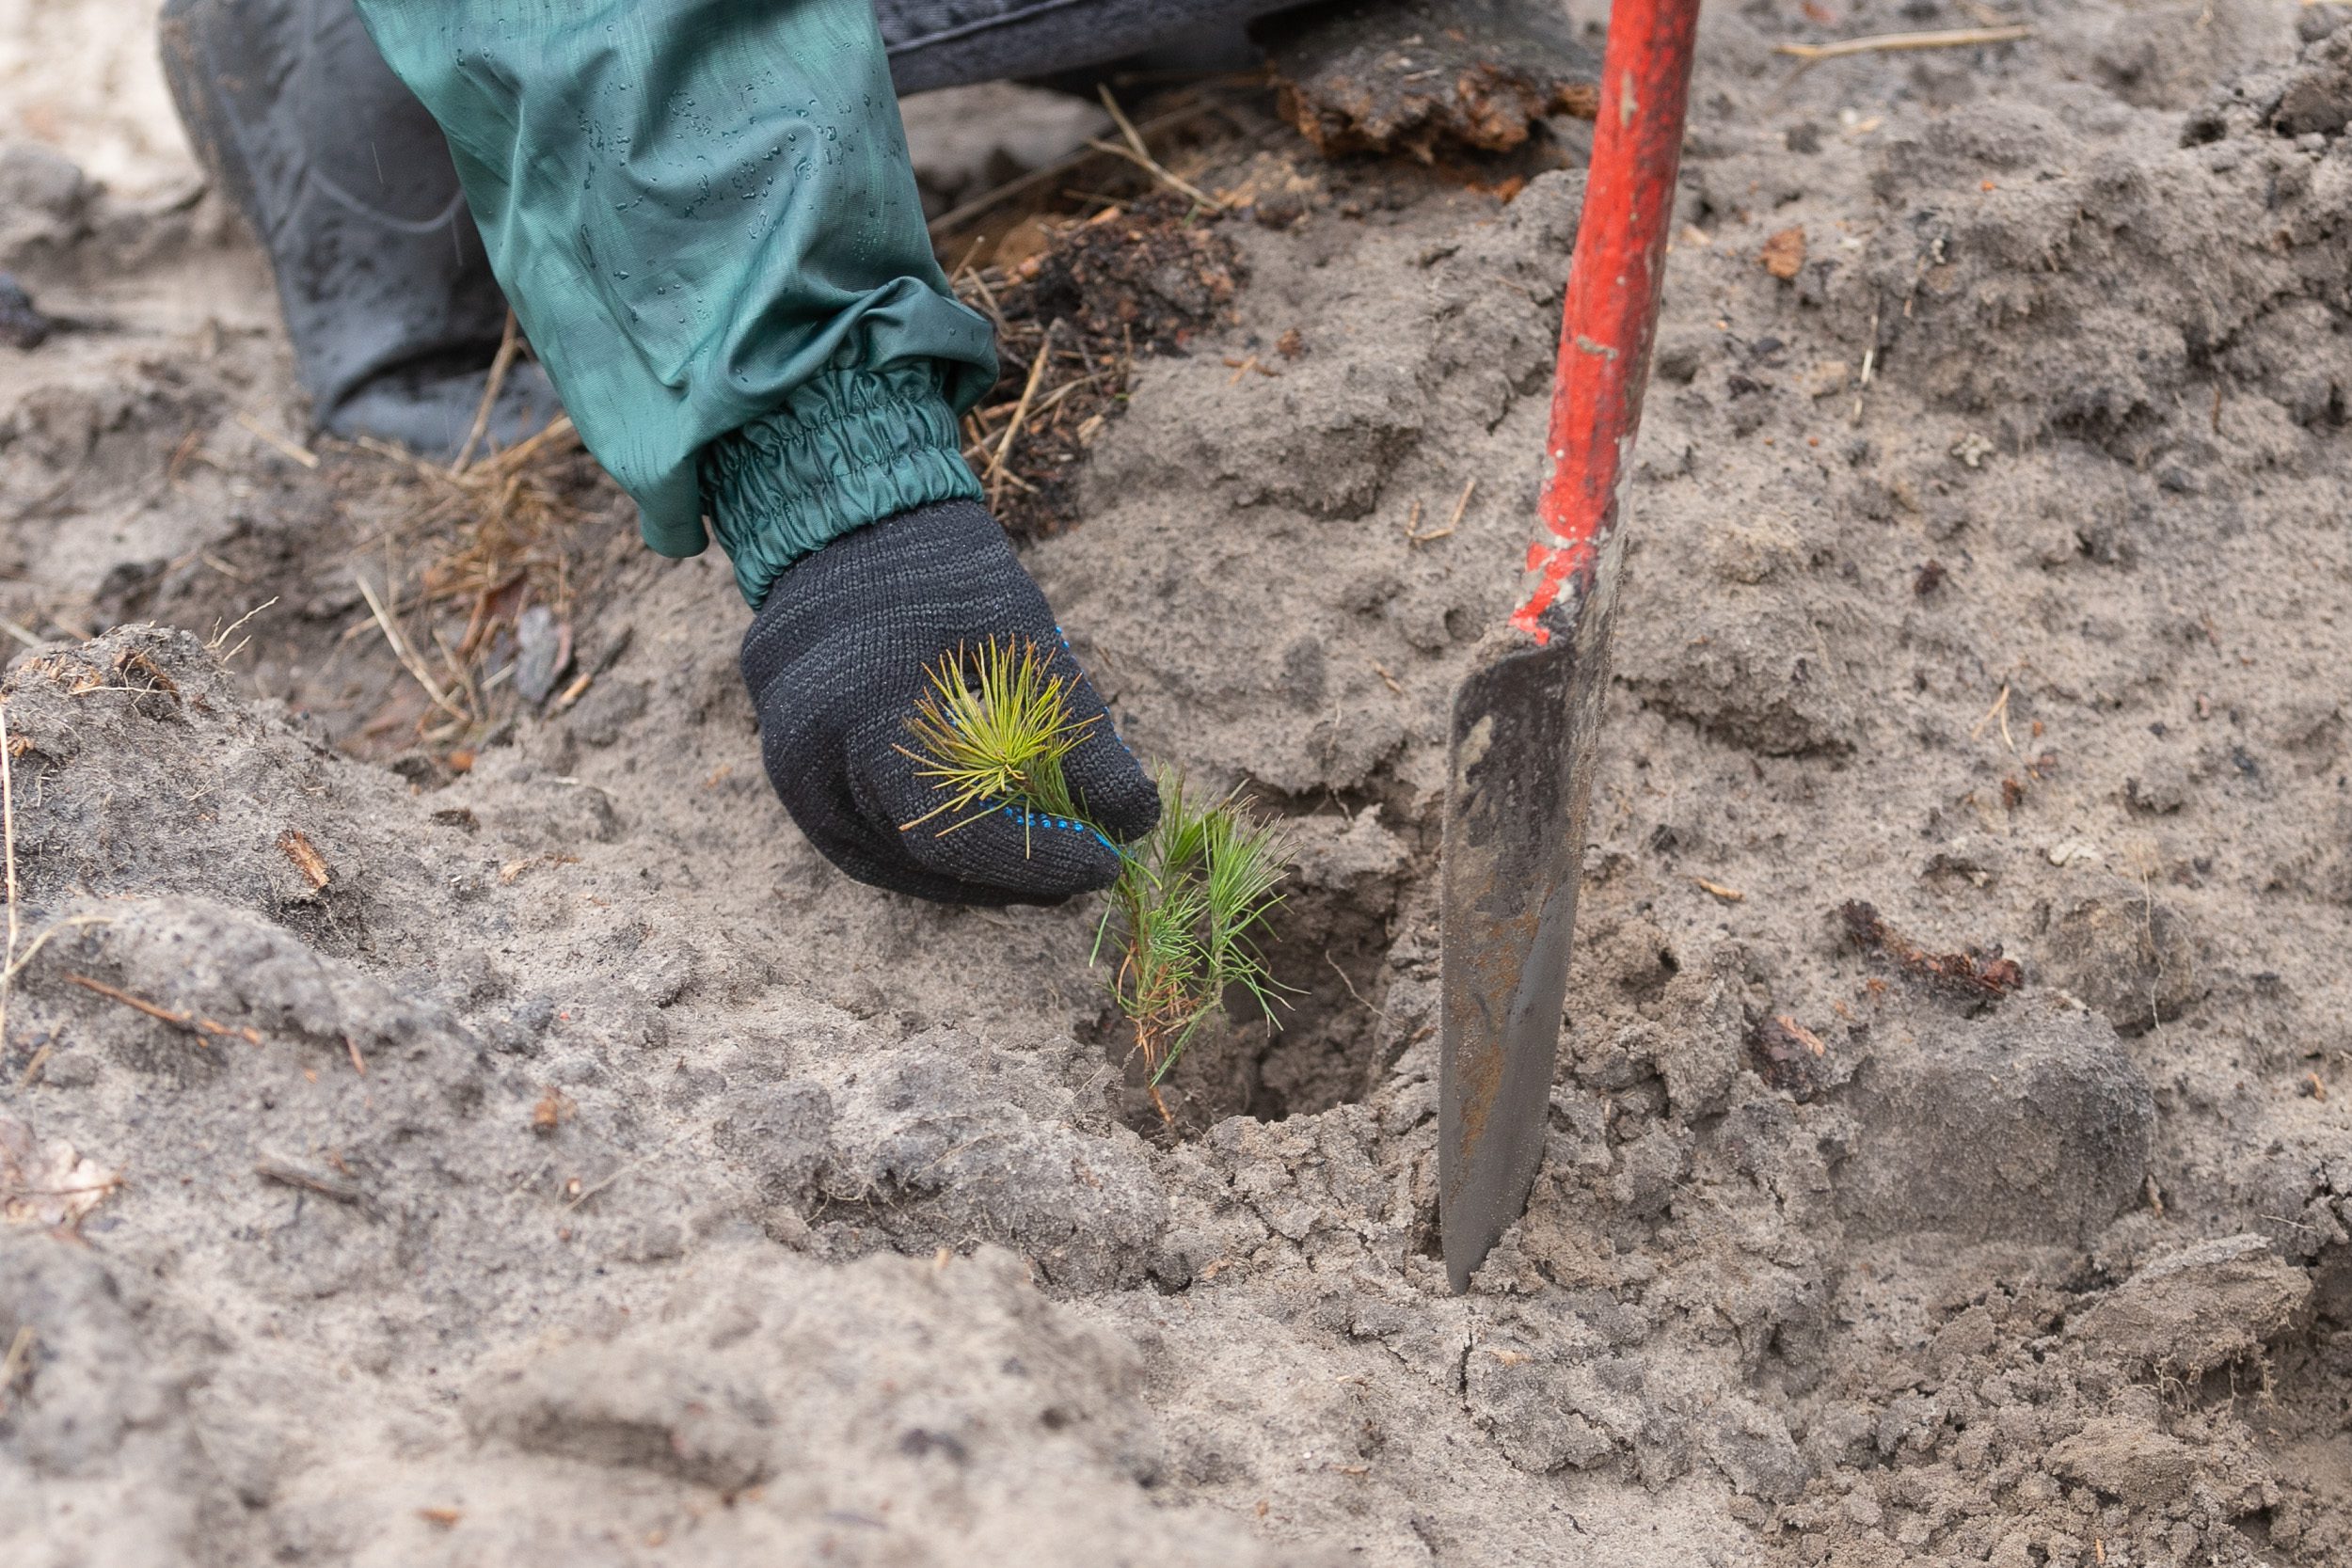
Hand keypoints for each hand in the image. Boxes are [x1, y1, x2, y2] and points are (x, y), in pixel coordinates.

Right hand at [740, 500, 1159, 904]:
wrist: (847, 524)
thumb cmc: (940, 569)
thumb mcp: (1021, 637)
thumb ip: (1076, 731)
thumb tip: (1134, 817)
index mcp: (867, 709)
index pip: (957, 831)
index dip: (1038, 861)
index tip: (1107, 863)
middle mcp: (812, 752)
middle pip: (922, 857)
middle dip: (1015, 875)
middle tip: (1085, 870)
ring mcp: (788, 768)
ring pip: (886, 861)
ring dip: (969, 878)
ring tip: (1043, 869)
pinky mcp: (785, 773)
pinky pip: (856, 842)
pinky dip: (920, 857)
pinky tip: (981, 855)